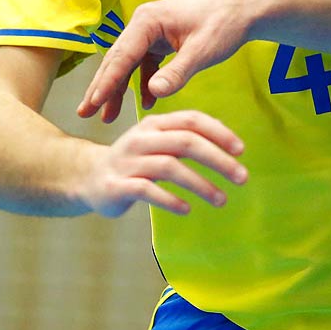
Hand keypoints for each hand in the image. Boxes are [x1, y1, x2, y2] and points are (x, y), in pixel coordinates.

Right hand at [72, 110, 247, 216]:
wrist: (87, 177)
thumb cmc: (135, 161)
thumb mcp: (158, 144)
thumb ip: (187, 141)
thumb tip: (229, 146)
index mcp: (155, 124)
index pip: (192, 120)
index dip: (219, 133)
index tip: (241, 150)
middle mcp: (142, 138)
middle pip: (186, 142)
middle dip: (218, 160)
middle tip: (242, 177)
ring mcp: (128, 161)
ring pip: (170, 167)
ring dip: (201, 184)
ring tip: (222, 199)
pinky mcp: (117, 185)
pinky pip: (147, 190)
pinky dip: (170, 200)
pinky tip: (187, 209)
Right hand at [77, 0, 255, 122]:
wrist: (243, 9)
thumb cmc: (224, 24)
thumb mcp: (202, 51)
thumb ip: (178, 72)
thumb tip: (154, 93)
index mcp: (147, 20)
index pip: (121, 56)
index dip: (106, 83)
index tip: (92, 104)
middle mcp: (143, 23)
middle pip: (117, 60)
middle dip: (102, 88)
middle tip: (85, 113)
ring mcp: (151, 32)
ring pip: (128, 64)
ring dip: (119, 89)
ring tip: (108, 115)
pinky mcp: (161, 40)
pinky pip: (145, 64)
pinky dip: (143, 83)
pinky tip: (146, 103)